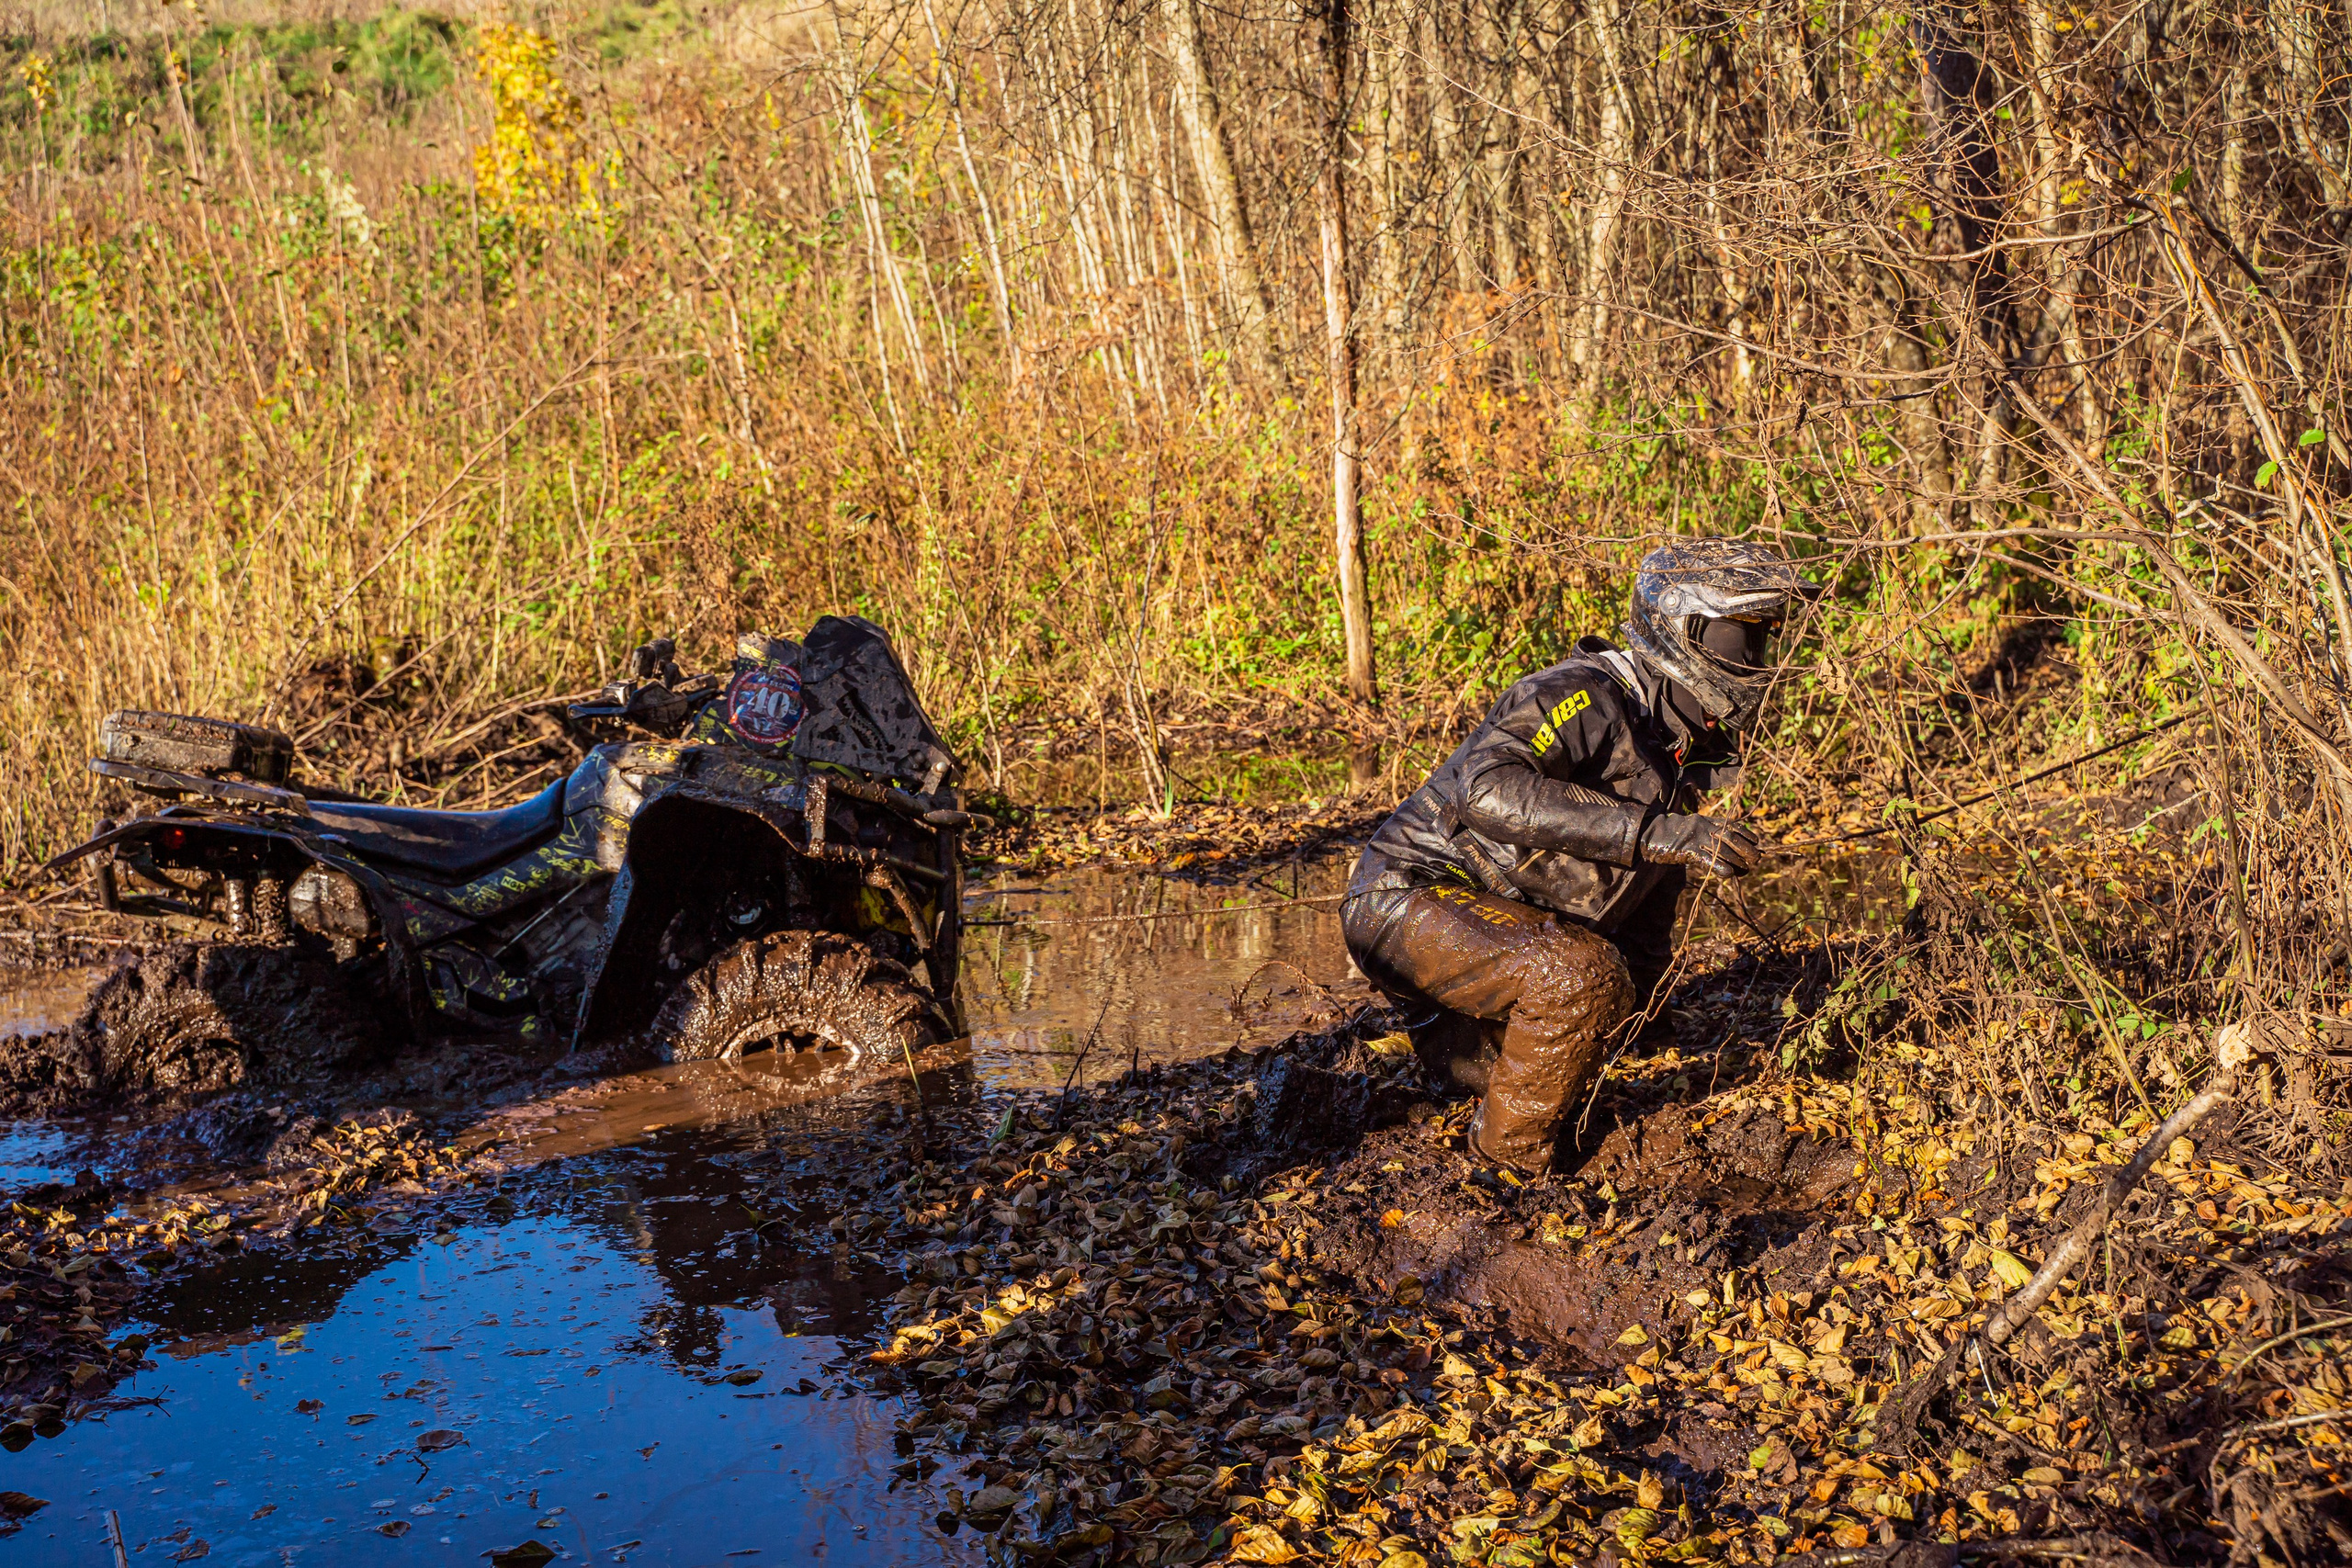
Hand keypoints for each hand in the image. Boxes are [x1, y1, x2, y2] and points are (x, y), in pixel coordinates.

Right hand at [1640, 812, 1762, 876]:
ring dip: (1738, 861)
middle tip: (1755, 858)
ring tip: (1745, 869)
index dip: (1746, 834)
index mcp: (1706, 821)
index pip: (1732, 825)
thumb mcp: (1693, 827)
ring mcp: (1696, 839)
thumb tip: (1728, 847)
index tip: (1756, 842)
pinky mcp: (1688, 851)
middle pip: (1732, 838)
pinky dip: (1721, 868)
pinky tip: (1729, 874)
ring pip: (1723, 850)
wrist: (1649, 834)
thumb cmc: (1672, 835)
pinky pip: (1709, 860)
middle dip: (1746, 849)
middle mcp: (1703, 827)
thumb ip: (1709, 833)